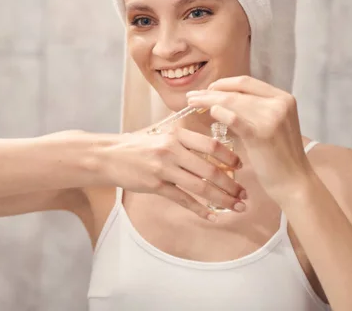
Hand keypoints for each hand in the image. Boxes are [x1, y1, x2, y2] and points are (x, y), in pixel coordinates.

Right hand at [101, 127, 245, 220]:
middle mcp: (171, 150)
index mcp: (175, 134)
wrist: (107, 156)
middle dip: (231, 184)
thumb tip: (211, 147)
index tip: (240, 166)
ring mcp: (163, 168)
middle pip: (210, 169)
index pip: (210, 145)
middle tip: (244, 194)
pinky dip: (200, 209)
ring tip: (236, 206)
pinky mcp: (155, 185)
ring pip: (200, 186)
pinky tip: (213, 216)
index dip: (229, 157)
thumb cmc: (135, 145)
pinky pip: (183, 199)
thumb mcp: (160, 134)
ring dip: (222, 198)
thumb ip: (183, 139)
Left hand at [186, 76, 313, 203]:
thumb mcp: (271, 124)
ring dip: (208, 101)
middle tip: (191, 96)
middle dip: (210, 92)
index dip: (223, 83)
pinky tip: (210, 113)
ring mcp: (272, 117)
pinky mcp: (262, 134)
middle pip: (237, 91)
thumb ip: (254, 109)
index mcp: (282, 97)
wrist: (294, 182)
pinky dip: (220, 113)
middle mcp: (280, 103)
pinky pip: (236, 119)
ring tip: (191, 103)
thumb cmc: (279, 155)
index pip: (246, 82)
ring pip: (232, 102)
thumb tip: (222, 100)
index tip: (206, 89)